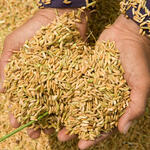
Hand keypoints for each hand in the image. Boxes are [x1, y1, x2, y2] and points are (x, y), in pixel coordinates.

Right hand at [0, 8, 87, 138]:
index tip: (17, 125)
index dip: (19, 112)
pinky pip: (74, 93)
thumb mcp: (14, 44)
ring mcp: (61, 79)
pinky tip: (72, 118)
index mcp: (30, 76)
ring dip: (56, 119)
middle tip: (37, 135)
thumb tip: (0, 91)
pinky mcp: (75, 75)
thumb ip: (5, 65)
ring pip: (58, 104)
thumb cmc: (36, 28)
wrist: (62, 16)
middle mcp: (46, 80)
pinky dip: (72, 106)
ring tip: (55, 133)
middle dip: (37, 121)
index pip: (22, 98)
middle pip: (41, 105)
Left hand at [57, 15, 149, 149]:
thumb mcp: (142, 84)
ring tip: (55, 125)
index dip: (95, 135)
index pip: (105, 124)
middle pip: (88, 116)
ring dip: (67, 114)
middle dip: (76, 128)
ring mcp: (93, 84)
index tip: (82, 145)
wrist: (125, 34)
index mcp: (118, 101)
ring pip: (78, 103)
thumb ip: (135, 107)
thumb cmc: (137, 58)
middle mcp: (104, 95)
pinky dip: (66, 94)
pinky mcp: (85, 74)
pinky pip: (74, 86)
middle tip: (62, 137)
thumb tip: (123, 131)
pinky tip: (55, 101)